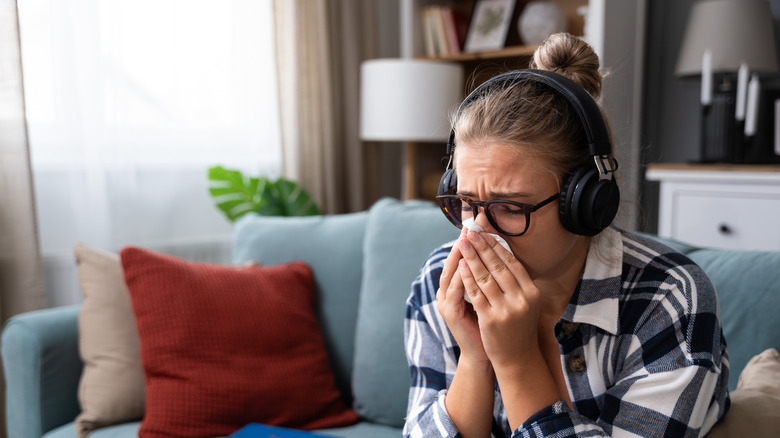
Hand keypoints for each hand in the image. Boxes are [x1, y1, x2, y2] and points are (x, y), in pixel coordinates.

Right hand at [436, 229, 488, 363]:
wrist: (485, 354)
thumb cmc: (490, 325)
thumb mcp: (490, 297)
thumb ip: (488, 278)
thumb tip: (500, 254)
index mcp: (455, 286)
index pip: (462, 258)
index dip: (470, 241)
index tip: (479, 223)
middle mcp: (447, 291)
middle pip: (454, 261)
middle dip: (464, 242)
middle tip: (471, 225)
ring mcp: (445, 302)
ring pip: (452, 272)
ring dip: (460, 255)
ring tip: (468, 239)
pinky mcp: (449, 312)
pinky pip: (455, 290)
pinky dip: (461, 277)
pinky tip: (468, 265)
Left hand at [457, 229, 541, 368]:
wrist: (517, 358)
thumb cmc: (519, 327)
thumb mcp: (526, 303)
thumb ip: (516, 282)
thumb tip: (501, 253)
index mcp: (532, 292)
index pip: (512, 263)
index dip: (497, 246)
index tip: (485, 232)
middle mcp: (522, 299)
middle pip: (498, 267)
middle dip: (483, 246)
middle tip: (471, 232)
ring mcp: (506, 310)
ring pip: (485, 277)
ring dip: (472, 258)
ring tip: (463, 243)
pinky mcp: (490, 319)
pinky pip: (475, 293)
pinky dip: (467, 277)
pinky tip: (461, 266)